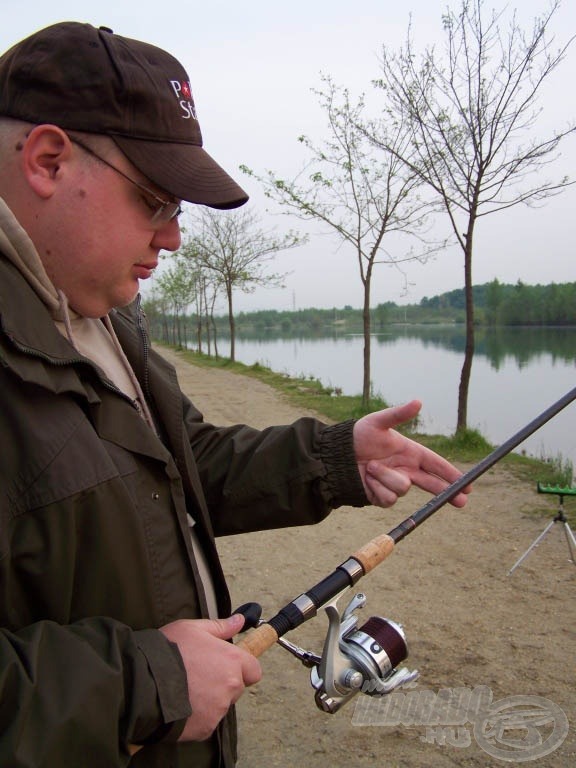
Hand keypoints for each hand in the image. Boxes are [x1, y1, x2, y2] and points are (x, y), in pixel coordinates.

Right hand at [159, 614, 261, 741]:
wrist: (144, 682)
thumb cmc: (169, 650)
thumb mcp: (193, 629)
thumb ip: (220, 627)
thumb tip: (240, 621)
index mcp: (232, 660)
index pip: (254, 670)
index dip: (242, 667)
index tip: (225, 665)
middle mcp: (231, 686)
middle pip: (236, 688)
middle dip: (223, 683)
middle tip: (198, 675)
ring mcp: (218, 710)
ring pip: (220, 705)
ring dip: (209, 700)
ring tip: (185, 689)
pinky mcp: (205, 729)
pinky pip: (206, 722)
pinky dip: (196, 716)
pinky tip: (179, 704)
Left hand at [353, 400, 470, 507]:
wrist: (336, 456)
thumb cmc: (356, 436)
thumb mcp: (378, 422)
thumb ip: (398, 414)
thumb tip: (418, 401)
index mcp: (409, 452)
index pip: (435, 464)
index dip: (451, 473)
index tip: (466, 483)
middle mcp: (405, 469)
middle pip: (432, 484)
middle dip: (447, 493)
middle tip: (462, 502)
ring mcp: (394, 484)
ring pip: (403, 488)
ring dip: (386, 477)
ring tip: (370, 466)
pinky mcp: (382, 497)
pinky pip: (388, 498)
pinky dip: (378, 487)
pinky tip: (368, 478)